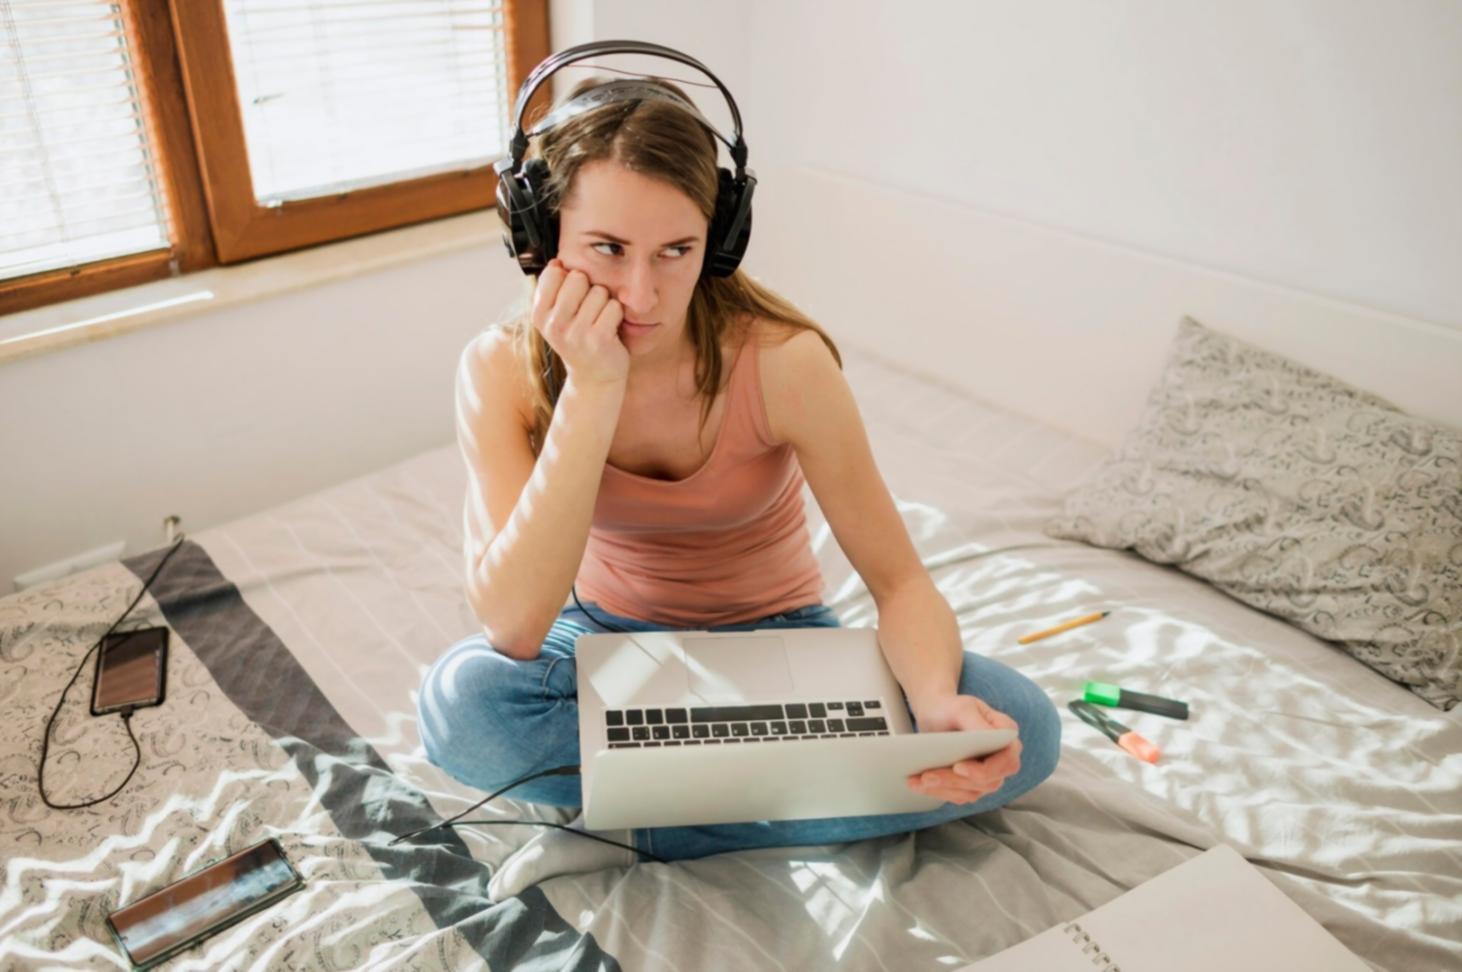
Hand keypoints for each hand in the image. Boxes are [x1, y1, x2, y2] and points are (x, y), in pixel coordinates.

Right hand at [532, 258, 628, 386]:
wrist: (594, 377)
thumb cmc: (578, 339)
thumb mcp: (556, 316)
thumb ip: (553, 288)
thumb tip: (557, 262)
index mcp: (539, 314)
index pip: (553, 273)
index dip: (569, 278)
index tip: (572, 297)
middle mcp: (554, 325)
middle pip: (577, 277)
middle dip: (588, 288)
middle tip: (588, 310)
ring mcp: (576, 334)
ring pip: (599, 291)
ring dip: (604, 303)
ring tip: (598, 321)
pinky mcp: (599, 340)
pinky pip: (614, 307)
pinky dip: (616, 315)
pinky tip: (609, 328)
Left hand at [905, 693, 1021, 804]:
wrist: (935, 713)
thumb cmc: (951, 706)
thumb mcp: (963, 708)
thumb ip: (978, 723)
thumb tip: (992, 738)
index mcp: (1006, 738)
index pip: (1007, 762)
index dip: (986, 770)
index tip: (959, 767)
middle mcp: (1000, 759)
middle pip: (988, 782)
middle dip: (956, 781)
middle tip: (928, 776)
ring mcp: (987, 774)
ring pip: (972, 792)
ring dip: (944, 788)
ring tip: (918, 780)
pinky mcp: (970, 784)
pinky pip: (958, 795)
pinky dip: (938, 791)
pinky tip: (918, 784)